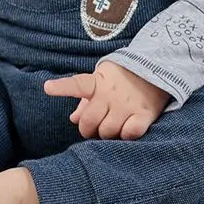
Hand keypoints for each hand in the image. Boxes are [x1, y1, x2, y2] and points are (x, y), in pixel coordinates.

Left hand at [43, 61, 170, 139]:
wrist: (156, 68)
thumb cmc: (122, 77)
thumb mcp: (102, 80)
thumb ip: (86, 100)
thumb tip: (73, 119)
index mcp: (98, 82)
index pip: (77, 85)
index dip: (62, 87)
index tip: (47, 87)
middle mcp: (111, 94)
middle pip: (89, 121)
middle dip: (88, 130)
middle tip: (94, 128)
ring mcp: (128, 104)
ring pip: (108, 131)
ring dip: (107, 134)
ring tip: (112, 126)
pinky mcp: (145, 114)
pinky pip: (130, 134)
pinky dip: (126, 135)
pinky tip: (127, 129)